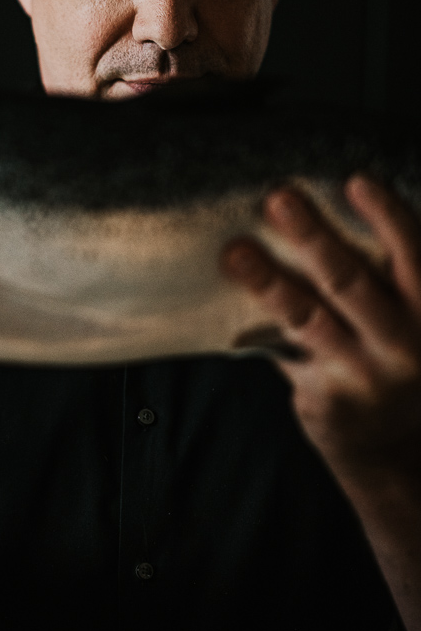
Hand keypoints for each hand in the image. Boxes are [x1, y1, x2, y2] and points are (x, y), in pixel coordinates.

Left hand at [221, 175, 420, 490]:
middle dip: (312, 237)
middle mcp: (406, 343)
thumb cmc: (390, 355)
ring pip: (307, 316)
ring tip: (235, 253)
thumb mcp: (408, 317)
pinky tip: (227, 296)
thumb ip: (382, 276)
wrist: (390, 449)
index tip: (357, 181)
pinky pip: (283, 347)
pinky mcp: (327, 396)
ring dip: (267, 280)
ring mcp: (365, 373)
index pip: (413, 254)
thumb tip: (314, 211)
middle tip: (279, 199)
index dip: (387, 216)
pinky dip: (255, 321)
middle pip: (350, 280)